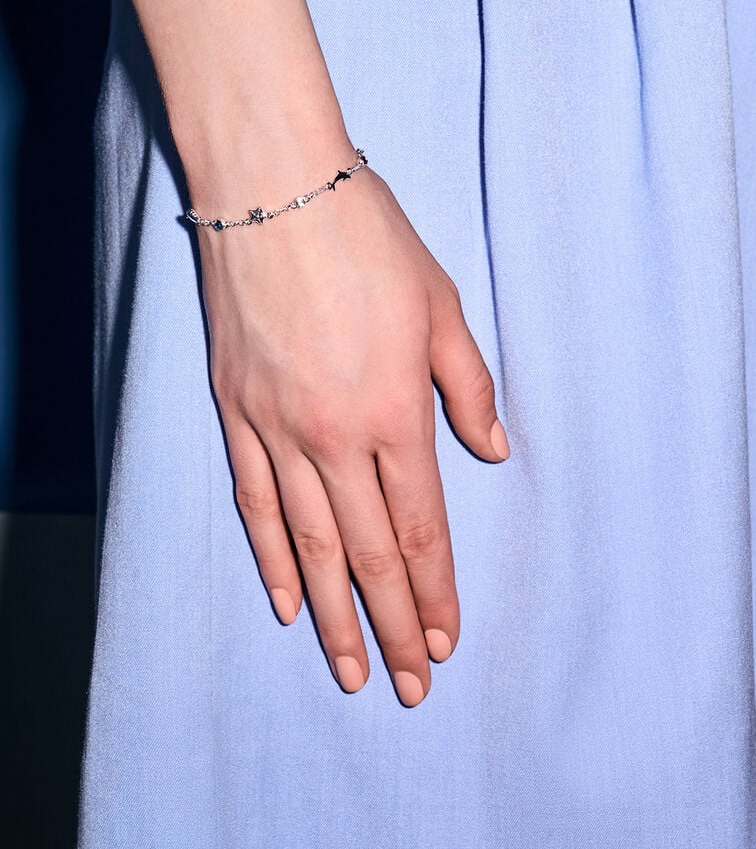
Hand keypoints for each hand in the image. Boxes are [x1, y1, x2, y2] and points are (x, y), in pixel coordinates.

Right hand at [196, 164, 509, 706]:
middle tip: (410, 685)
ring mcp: (278, 428)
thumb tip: (492, 453)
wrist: (274, 190)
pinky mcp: (236, 412)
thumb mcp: (441, 304)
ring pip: (309, 544)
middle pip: (369, 552)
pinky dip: (271, 559)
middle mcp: (335, 435)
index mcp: (395, 410)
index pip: (421, 526)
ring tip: (349, 669)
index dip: (437, 590)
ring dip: (335, 614)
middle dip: (394, 625)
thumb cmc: (367, 239)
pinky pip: (255, 502)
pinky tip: (287, 603)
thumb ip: (469, 386)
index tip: (446, 639)